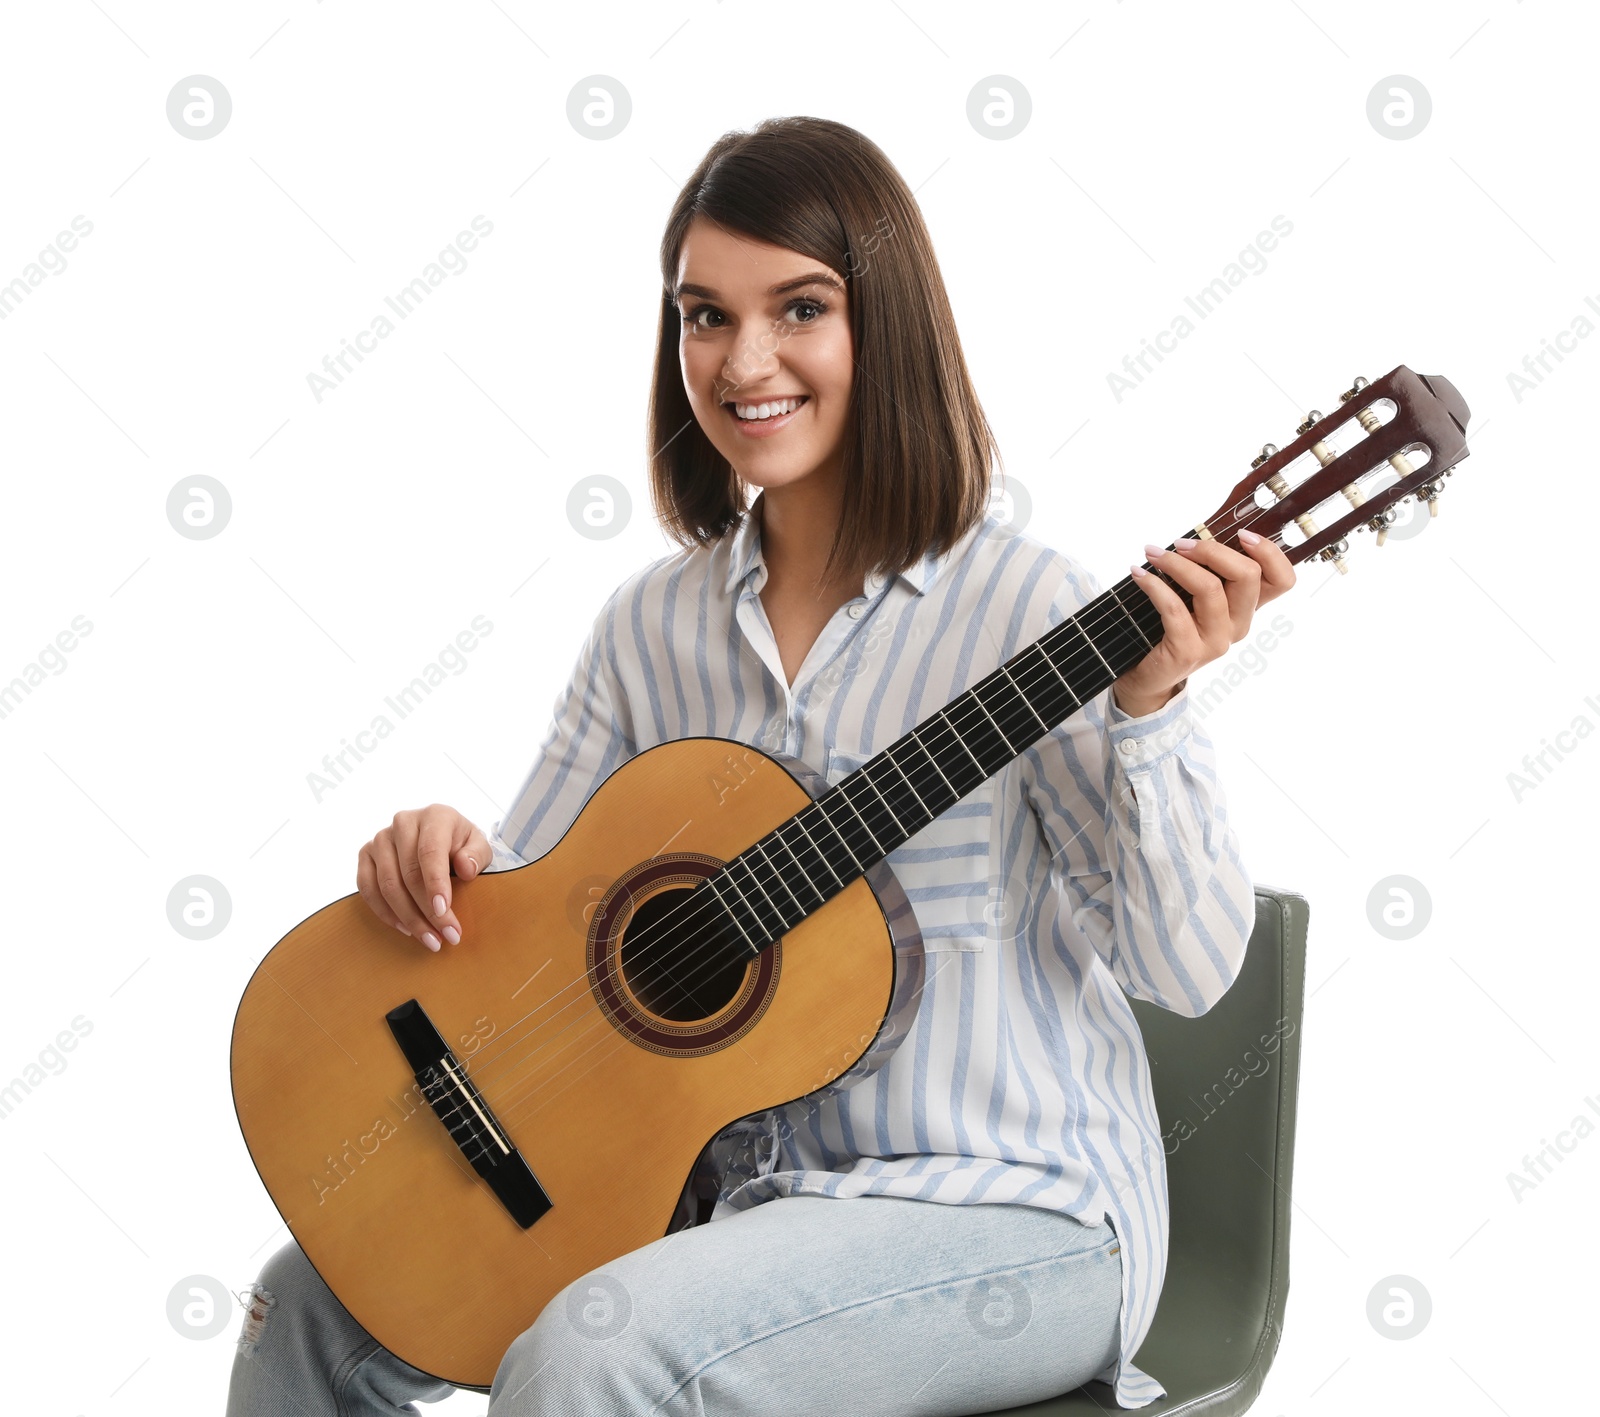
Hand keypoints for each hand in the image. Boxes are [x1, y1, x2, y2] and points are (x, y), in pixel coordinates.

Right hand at [357, 804, 491, 951]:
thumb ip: (476, 855)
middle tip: (446, 936)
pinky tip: (406, 929)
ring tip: (430, 939)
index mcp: (435, 816)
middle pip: (408, 874)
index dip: (436, 884)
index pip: (430, 852)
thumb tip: (465, 868)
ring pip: (387, 885)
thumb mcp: (478, 847)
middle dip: (427, 911)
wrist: (442, 840)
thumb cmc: (462, 846)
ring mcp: (380, 838)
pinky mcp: (366, 854)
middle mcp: (403, 822)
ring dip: (408, 918)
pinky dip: (385, 913)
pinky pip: (367, 888)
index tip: (444, 912)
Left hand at [1112, 530, 1295, 716]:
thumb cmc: (1171, 628)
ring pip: (1210, 588)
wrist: (1149, 677)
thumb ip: (1208, 571)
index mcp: (1246, 609)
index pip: (1282, 581)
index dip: (1270, 553)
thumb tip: (1198, 534)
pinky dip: (1154, 585)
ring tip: (1154, 554)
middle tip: (1180, 544)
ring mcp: (1216, 641)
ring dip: (1178, 564)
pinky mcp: (1189, 652)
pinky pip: (1174, 608)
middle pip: (1247, 576)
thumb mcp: (1196, 597)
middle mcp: (1238, 625)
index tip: (1242, 534)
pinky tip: (1139, 575)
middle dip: (1212, 550)